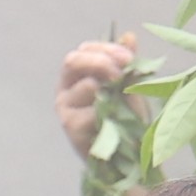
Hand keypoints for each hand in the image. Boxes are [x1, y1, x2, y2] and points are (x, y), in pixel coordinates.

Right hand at [54, 37, 139, 157]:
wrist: (129, 159)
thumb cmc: (127, 122)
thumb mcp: (130, 88)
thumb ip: (127, 65)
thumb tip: (129, 36)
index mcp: (78, 75)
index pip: (85, 49)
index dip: (107, 49)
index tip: (128, 58)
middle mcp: (66, 89)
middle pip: (73, 60)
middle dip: (101, 62)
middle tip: (123, 73)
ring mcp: (65, 108)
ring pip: (87, 85)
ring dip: (111, 93)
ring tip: (124, 107)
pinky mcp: (70, 127)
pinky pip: (91, 110)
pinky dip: (108, 114)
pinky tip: (115, 124)